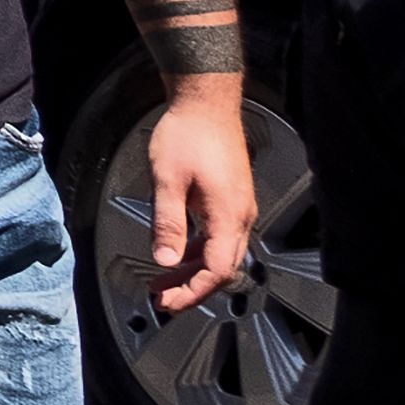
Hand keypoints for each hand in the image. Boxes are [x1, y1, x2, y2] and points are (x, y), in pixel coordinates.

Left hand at [144, 76, 258, 314]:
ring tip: (164, 281)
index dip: (193, 291)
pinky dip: (197, 250)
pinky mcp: (231, 199)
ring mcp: (238, 207)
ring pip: (220, 253)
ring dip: (193, 270)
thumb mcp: (167, 180)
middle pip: (222, 267)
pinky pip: (218, 236)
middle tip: (163, 299)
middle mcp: (240, 215)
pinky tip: (177, 253)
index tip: (169, 302)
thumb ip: (167, 223)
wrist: (206, 102)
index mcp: (229, 215)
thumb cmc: (188, 133)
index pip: (216, 269)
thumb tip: (165, 260)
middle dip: (193, 287)